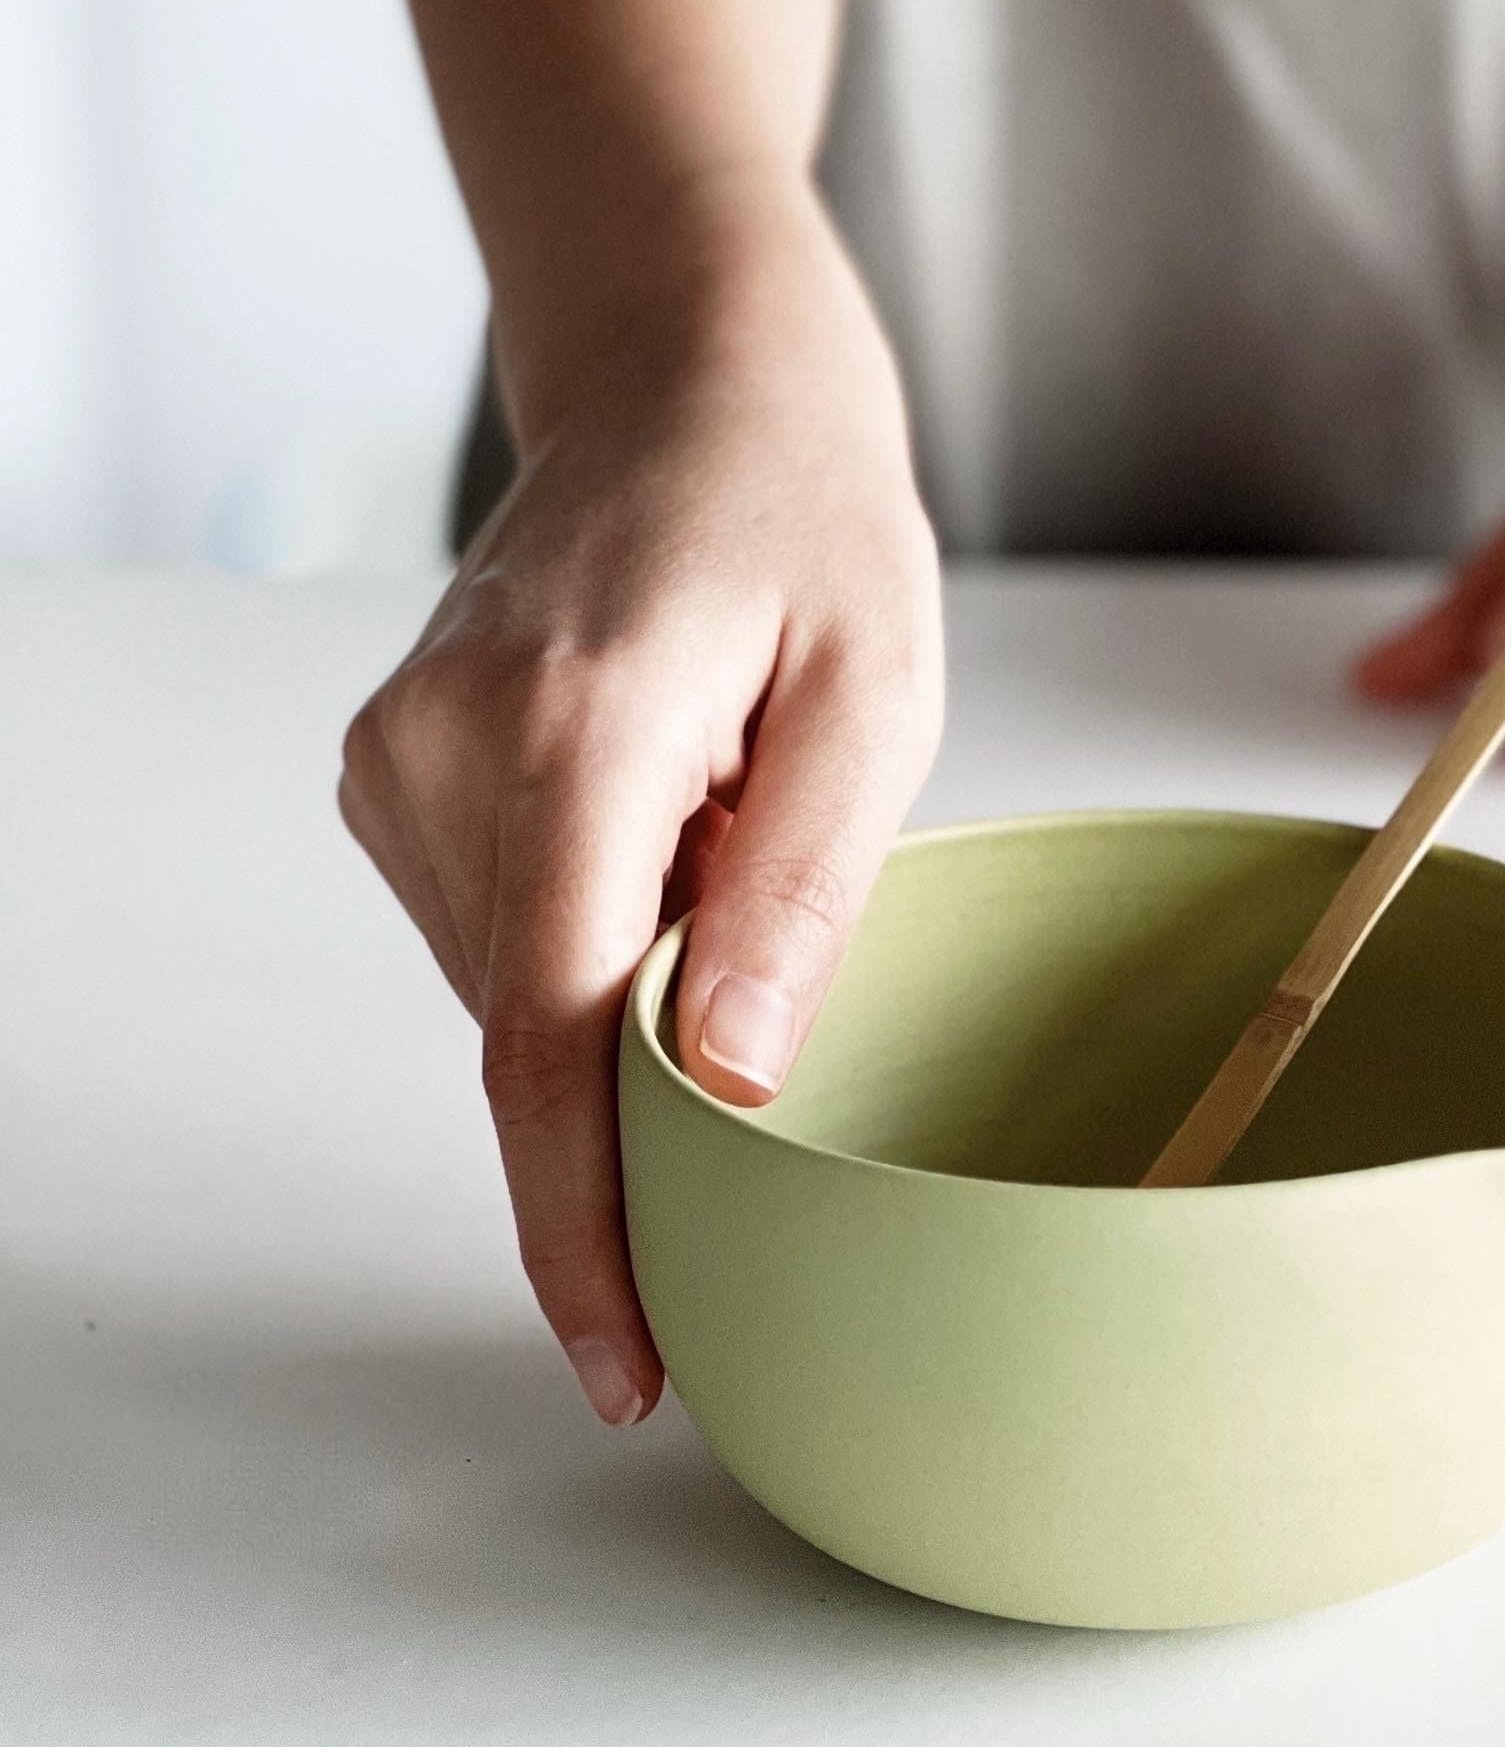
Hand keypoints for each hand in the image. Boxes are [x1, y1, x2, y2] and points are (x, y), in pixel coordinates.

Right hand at [339, 192, 940, 1424]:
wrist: (684, 378)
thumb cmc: (804, 518)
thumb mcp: (871, 694)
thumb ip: (795, 894)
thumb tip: (725, 1087)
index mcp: (571, 733)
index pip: (547, 1045)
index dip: (583, 1230)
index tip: (628, 1369)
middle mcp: (441, 752)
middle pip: (533, 1031)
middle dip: (648, 1081)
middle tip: (774, 966)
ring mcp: (395, 760)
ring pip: (514, 989)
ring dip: (627, 982)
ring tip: (722, 821)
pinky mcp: (390, 770)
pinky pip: (495, 930)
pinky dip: (587, 931)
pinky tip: (657, 819)